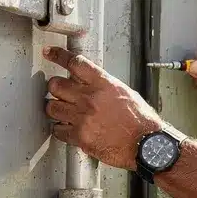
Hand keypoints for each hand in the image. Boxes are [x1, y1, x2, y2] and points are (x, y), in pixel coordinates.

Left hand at [44, 46, 164, 171]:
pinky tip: (68, 128)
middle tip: (61, 92)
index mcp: (103, 84)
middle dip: (56, 88)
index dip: (58, 55)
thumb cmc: (140, 120)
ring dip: (56, 108)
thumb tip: (91, 81)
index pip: (74, 63)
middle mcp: (90, 98)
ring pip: (52, 107)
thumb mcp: (124, 92)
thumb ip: (103, 85)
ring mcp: (82, 118)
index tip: (50, 52)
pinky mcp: (80, 137)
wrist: (146, 144)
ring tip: (64, 112)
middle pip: (56, 85)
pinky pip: (57, 130)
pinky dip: (60, 129)